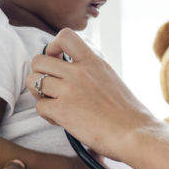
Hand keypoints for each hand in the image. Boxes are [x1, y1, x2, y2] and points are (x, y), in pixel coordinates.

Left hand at [27, 28, 158, 160]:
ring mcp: (69, 90)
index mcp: (94, 61)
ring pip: (33, 81)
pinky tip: (61, 120)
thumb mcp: (110, 78)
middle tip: (51, 86)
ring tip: (54, 103)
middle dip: (40, 73)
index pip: (65, 36)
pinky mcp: (63, 111)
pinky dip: (47, 114)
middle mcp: (79, 72)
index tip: (57, 59)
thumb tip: (73, 70)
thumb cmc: (127, 112)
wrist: (135, 133)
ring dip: (40, 94)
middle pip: (38, 60)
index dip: (52, 46)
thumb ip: (91, 70)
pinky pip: (39, 106)